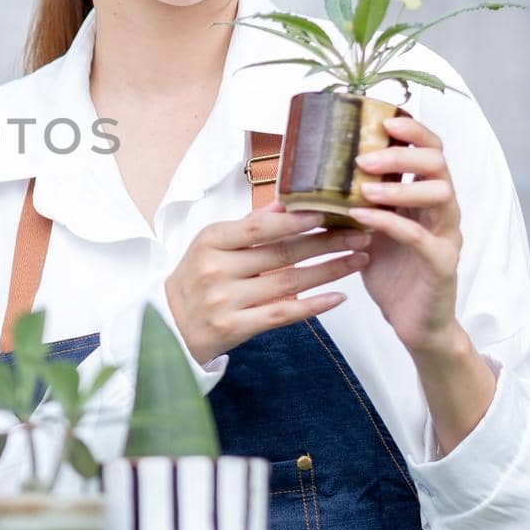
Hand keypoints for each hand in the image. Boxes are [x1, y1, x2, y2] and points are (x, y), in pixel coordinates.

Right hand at [165, 201, 371, 365]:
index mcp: (210, 242)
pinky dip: (312, 305)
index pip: (258, 226)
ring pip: (288, 282)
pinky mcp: (233, 327)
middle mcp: (216, 269)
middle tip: (360, 235)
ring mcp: (225, 300)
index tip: (329, 213)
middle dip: (326, 243)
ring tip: (358, 260)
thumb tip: (286, 202)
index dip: (295, 220)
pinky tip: (338, 297)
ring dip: (329, 271)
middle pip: (281, 253)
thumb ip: (248, 225)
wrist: (168, 324)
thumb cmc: (195, 279)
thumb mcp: (211, 245)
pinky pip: (281, 313)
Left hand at [348, 114, 463, 355]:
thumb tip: (305, 175)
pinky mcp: (442, 264)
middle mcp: (441, 210)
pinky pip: (420, 236)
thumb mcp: (365, 227)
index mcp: (425, 196)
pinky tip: (363, 218)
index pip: (430, 150)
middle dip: (403, 153)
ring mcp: (446, 236)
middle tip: (365, 157)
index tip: (384, 120)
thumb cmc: (389, 270)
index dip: (413, 131)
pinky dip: (391, 222)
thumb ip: (350, 200)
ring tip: (364, 187)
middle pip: (439, 164)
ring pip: (440, 195)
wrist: (412, 322)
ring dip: (400, 186)